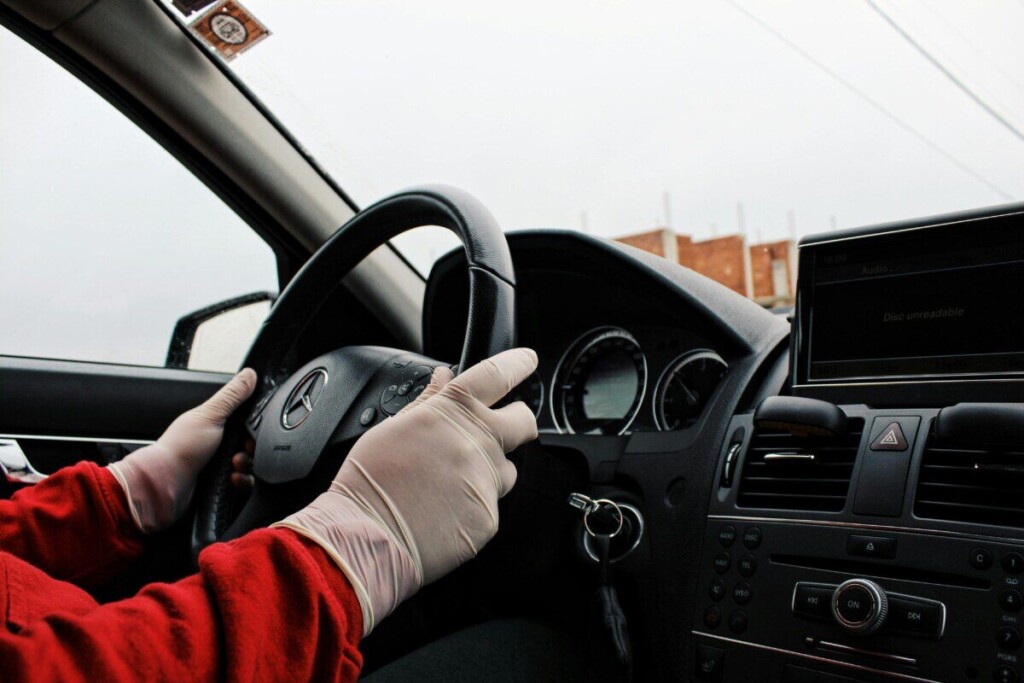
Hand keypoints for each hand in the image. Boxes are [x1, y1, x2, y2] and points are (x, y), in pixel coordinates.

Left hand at [109, 369, 256, 532]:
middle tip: (242, 449)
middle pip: (251, 444)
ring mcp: (219, 465)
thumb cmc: (181, 449)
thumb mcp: (210, 415)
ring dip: (246, 466)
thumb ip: (232, 395)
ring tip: (233, 466)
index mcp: (214, 424)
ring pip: (251, 464)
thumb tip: (249, 374)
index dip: (254, 425)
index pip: (245, 420)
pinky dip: (242, 482)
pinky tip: (232, 479)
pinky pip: (244, 483)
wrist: (166, 485)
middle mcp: (218, 444)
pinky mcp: (221, 484)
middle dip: (251, 448)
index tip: (253, 429)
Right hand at [274, 348, 537, 633]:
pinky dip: (471, 508)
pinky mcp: (488, 516)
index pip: (497, 375)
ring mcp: (486, 480)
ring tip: (450, 486)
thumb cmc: (371, 480)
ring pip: (507, 471)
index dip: (517, 364)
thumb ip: (428, 400)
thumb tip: (444, 375)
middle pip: (524, 421)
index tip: (527, 360)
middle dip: (519, 421)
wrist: (367, 534)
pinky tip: (443, 513)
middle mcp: (478, 442)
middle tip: (501, 431)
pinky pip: (489, 506)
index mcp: (452, 412)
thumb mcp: (395, 427)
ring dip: (489, 473)